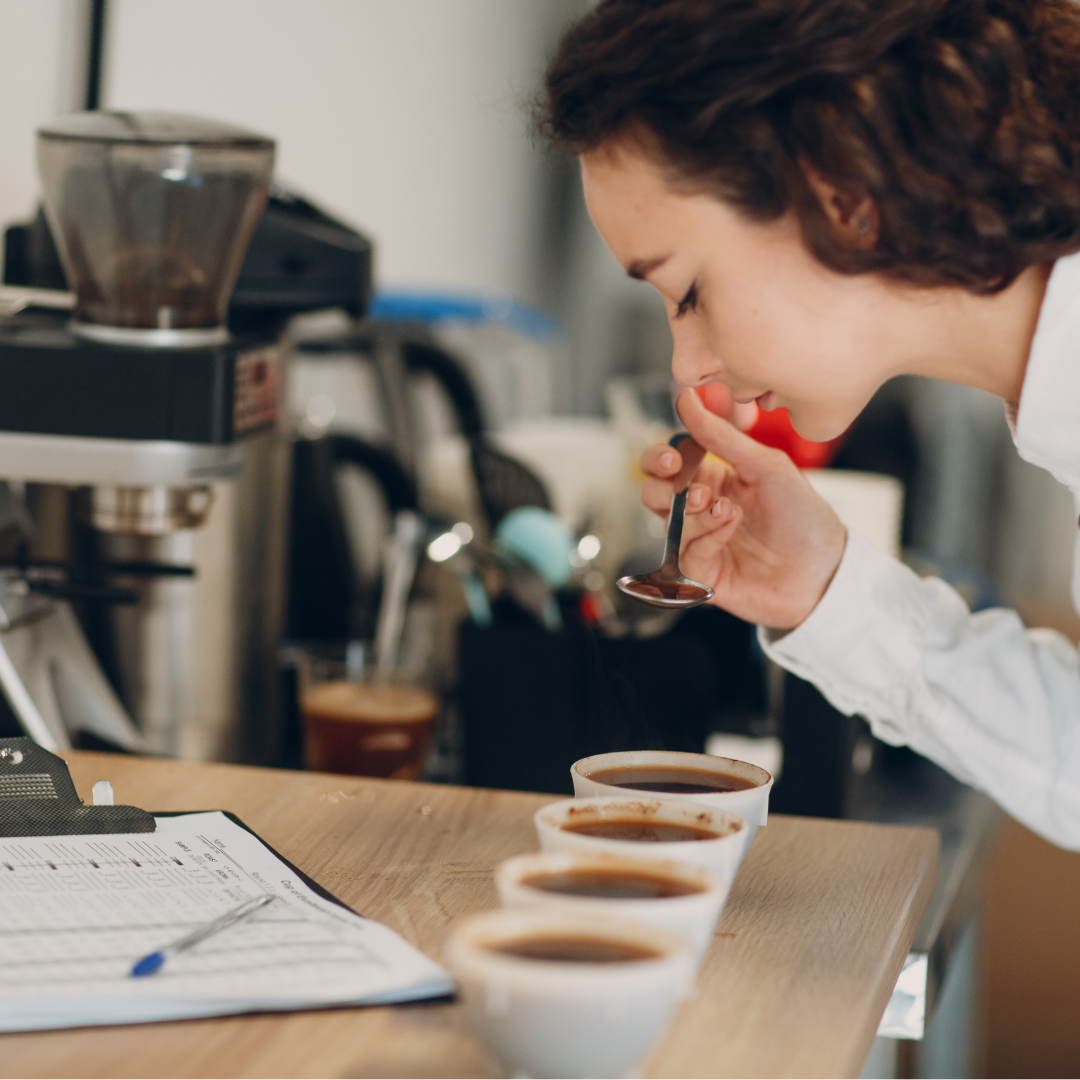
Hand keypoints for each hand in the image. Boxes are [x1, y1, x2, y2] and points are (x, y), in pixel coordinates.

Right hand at [640, 391, 846, 628]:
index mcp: (713, 478)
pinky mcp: (700, 573)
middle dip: (665, 489)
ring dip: (695, 515)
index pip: (666, 463)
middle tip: (698, 492)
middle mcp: (700, 510)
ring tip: (729, 512)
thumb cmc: (802, 516)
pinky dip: (706, 537)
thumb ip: (720, 436)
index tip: (673, 460)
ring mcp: (698, 542)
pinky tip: (731, 531)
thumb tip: (686, 399)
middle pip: (653, 493)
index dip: (659, 459)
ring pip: (667, 523)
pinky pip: (684, 552)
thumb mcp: (766, 466)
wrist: (824, 569)